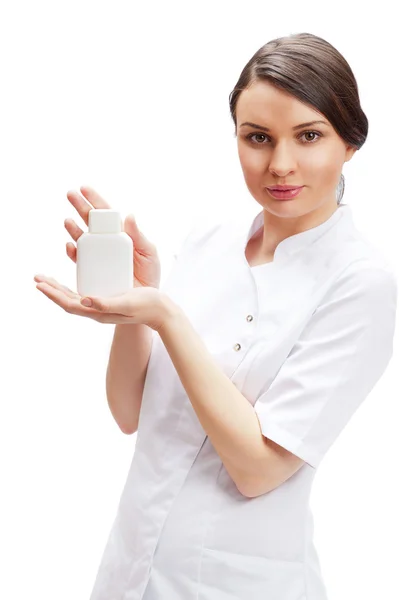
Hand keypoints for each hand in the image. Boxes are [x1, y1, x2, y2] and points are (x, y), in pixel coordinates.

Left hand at [33, 274, 178, 329]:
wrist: (161, 311)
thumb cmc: (147, 306)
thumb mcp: (127, 302)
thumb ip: (106, 303)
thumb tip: (84, 299)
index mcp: (99, 311)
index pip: (69, 304)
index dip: (53, 294)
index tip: (40, 284)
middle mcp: (96, 310)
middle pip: (67, 300)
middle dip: (51, 289)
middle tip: (37, 277)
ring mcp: (101, 305)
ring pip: (74, 297)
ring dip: (59, 287)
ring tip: (47, 278)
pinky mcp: (107, 299)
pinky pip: (84, 292)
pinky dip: (73, 285)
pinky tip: (72, 276)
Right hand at [63, 185, 160, 288]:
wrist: (145, 300)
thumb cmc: (149, 274)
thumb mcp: (149, 253)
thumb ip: (139, 236)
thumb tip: (129, 215)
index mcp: (121, 234)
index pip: (107, 214)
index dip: (96, 200)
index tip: (84, 188)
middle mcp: (107, 243)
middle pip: (91, 221)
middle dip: (80, 207)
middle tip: (70, 194)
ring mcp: (99, 256)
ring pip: (83, 239)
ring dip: (74, 229)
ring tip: (68, 221)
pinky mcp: (93, 271)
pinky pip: (80, 260)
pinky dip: (73, 252)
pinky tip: (71, 246)